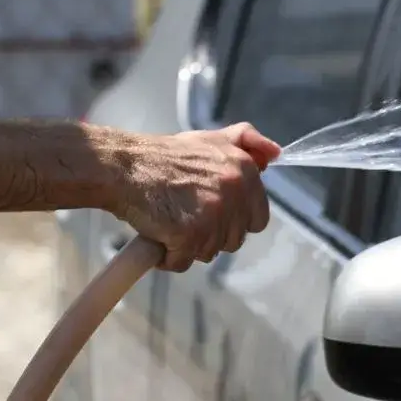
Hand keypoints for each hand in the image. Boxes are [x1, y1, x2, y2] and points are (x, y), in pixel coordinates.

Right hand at [110, 122, 280, 271]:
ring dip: (188, 245)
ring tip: (169, 222)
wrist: (125, 166)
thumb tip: (275, 155)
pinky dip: (168, 256)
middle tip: (184, 214)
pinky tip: (157, 234)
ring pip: (209, 252)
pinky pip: (183, 261)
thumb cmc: (164, 156)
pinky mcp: (189, 235)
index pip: (257, 218)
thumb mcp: (211, 138)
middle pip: (233, 239)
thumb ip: (246, 141)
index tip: (208, 211)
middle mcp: (234, 192)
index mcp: (245, 171)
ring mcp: (213, 216)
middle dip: (209, 234)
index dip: (233, 220)